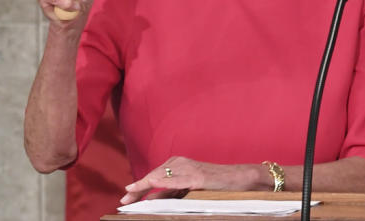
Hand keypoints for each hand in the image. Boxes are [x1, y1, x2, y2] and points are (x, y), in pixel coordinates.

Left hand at [119, 156, 261, 204]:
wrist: (240, 178)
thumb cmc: (216, 184)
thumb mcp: (189, 189)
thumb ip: (171, 192)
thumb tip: (151, 200)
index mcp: (178, 165)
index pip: (154, 176)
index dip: (138, 187)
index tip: (125, 198)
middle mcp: (181, 163)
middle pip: (154, 176)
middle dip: (138, 189)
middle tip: (124, 201)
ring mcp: (189, 169)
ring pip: (162, 176)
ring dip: (145, 185)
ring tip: (131, 193)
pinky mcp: (198, 177)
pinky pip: (177, 180)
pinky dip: (164, 182)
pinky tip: (152, 184)